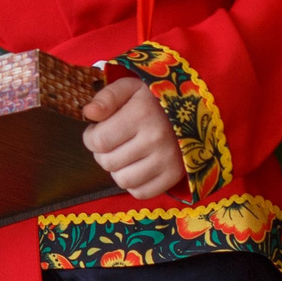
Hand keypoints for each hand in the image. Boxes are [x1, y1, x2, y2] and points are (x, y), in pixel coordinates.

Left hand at [83, 76, 186, 199]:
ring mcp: (168, 160)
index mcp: (142, 113)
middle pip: (108, 163)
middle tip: (112, 142)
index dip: (89, 138)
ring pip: (123, 181)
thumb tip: (89, 113)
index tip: (95, 130)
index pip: (98, 141)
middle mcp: (156, 139)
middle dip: (102, 153)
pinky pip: (141, 193)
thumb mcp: (130, 87)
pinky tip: (136, 166)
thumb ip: (106, 97)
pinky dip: (134, 183)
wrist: (192, 112)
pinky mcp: (175, 175)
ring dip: (116, 169)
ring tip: (123, 154)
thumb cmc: (153, 100)